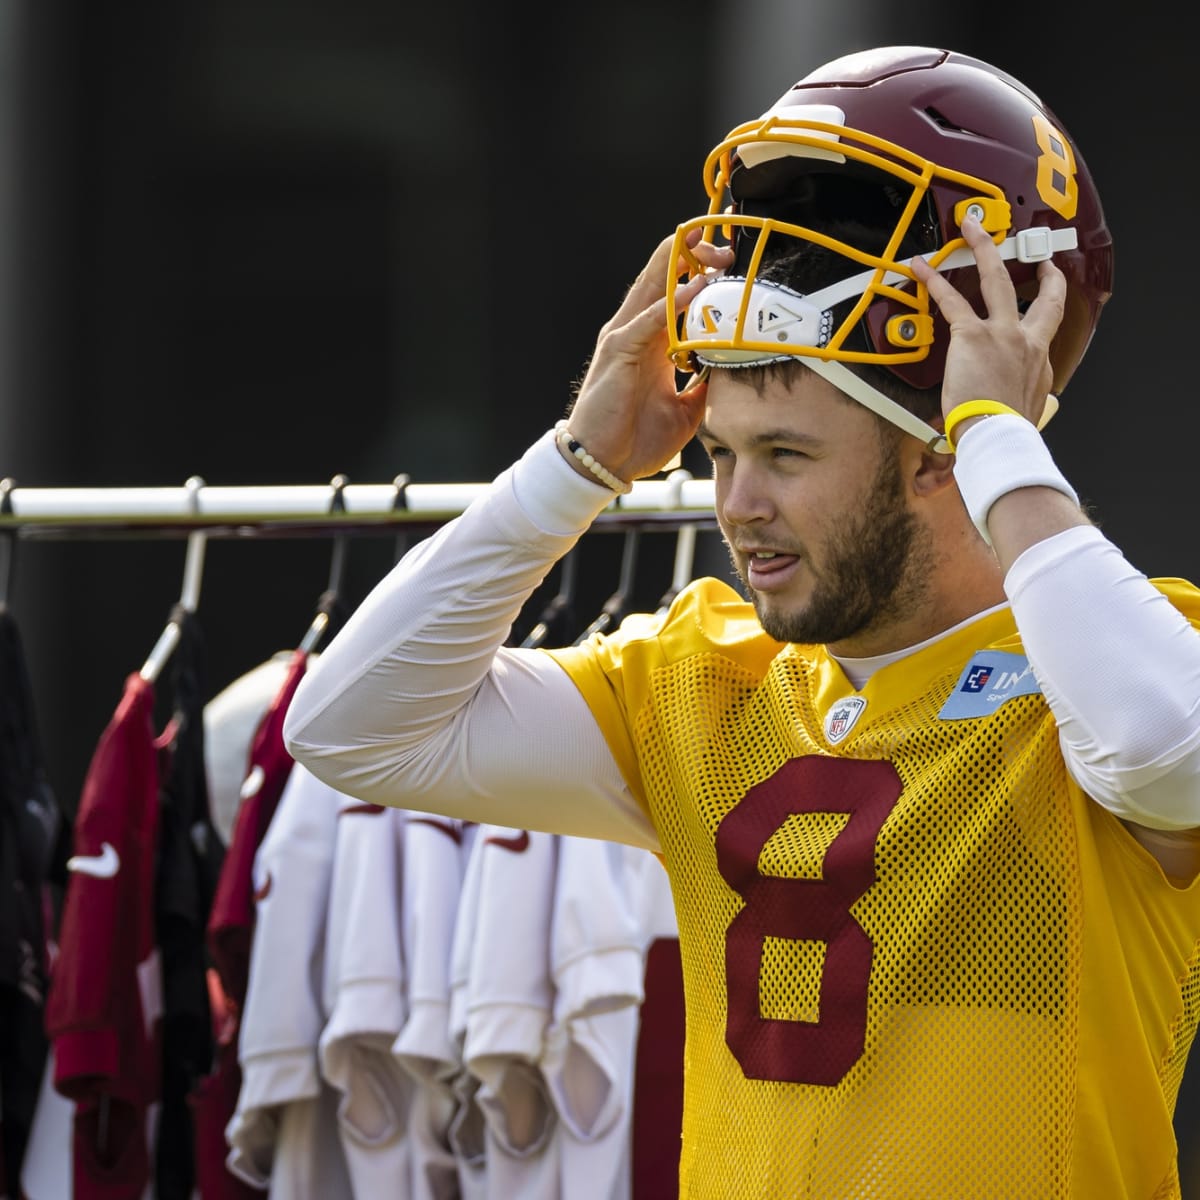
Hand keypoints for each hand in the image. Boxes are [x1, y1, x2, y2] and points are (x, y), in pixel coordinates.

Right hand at [563, 230, 732, 482]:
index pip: (678, 291)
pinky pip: (646, 321)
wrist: (604, 464)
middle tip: (728, 242)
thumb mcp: (686, 411)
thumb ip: (705, 387)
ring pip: (654, 287)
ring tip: (714, 250)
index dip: (702, 269)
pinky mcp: (618, 352)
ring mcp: (626, 338)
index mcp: (655, 342)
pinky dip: (669, 304)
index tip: (733, 257)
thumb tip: (733, 375)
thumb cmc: (637, 438)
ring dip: (684, 267)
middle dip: (696, 254)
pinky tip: (693, 289)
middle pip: (665, 277)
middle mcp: (640, 331)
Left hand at [911, 213, 1066, 434]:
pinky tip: (921, 268)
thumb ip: (1021, 394)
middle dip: (1038, 267)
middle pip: (1041, 294)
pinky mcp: (973, 336)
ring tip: (972, 229)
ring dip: (984, 249)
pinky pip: (951, 300)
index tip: (1049, 284)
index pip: (1047, 324)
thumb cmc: (1006, 430)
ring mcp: (1002, 333)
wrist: (998, 435)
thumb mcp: (1026, 408)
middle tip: (1034, 251)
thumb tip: (1012, 401)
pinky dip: (934, 282)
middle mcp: (1027, 341)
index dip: (1050, 299)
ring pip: (995, 279)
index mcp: (1040, 361)